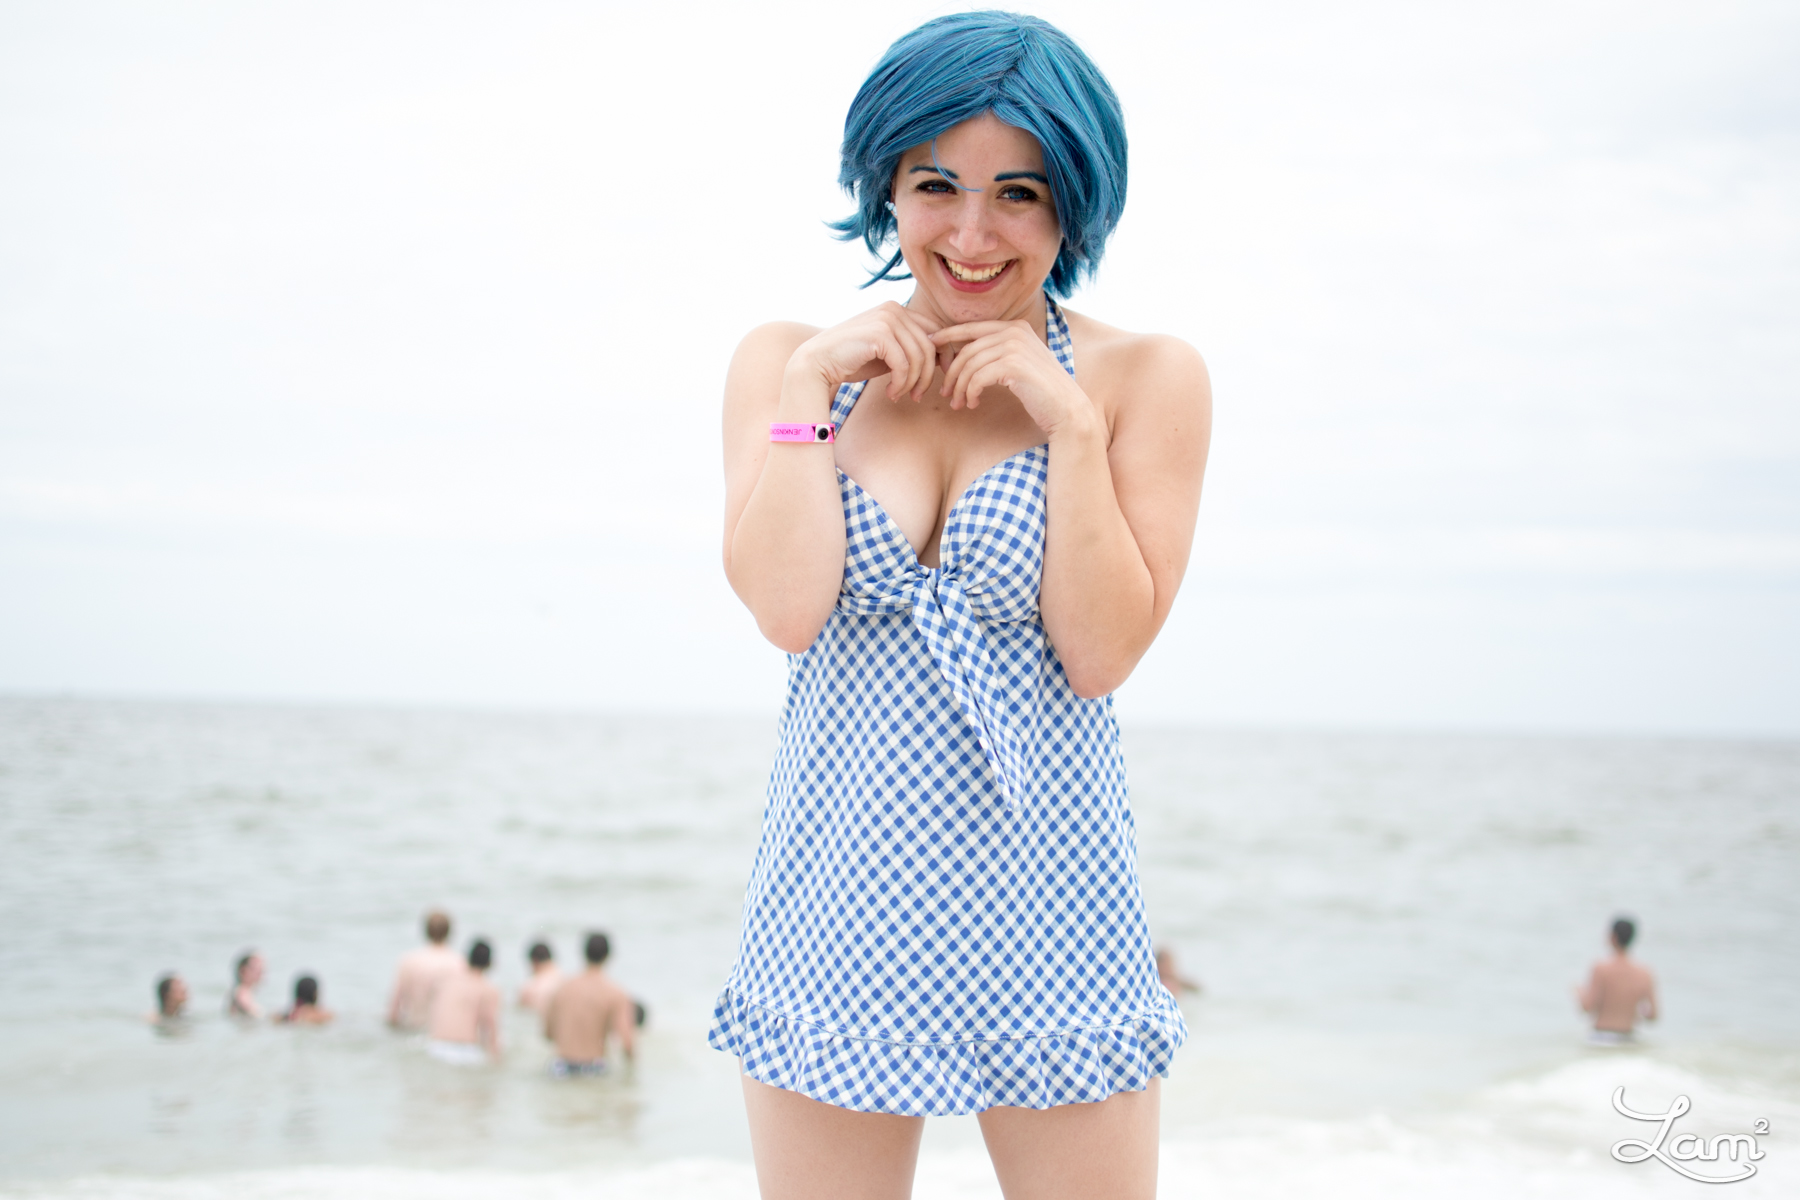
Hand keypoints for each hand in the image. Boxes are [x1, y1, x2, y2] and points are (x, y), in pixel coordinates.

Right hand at [789, 302, 943, 401]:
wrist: (818, 363)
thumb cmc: (853, 360)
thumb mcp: (888, 354)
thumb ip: (911, 351)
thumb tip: (943, 357)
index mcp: (898, 310)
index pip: (936, 330)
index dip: (944, 355)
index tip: (942, 378)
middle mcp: (894, 309)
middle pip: (931, 345)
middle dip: (929, 375)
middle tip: (917, 396)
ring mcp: (887, 319)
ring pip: (920, 357)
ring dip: (913, 383)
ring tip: (901, 396)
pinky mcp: (880, 334)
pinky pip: (904, 365)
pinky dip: (901, 384)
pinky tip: (890, 393)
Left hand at [931, 320, 1094, 435]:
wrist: (1066, 409)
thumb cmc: (1041, 391)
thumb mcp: (1018, 364)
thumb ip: (997, 353)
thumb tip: (965, 355)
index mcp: (1015, 327)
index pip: (972, 327)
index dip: (948, 335)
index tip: (931, 346)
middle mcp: (1015, 331)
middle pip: (967, 349)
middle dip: (952, 372)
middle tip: (945, 392)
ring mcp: (1015, 346)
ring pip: (970, 365)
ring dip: (959, 387)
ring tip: (958, 404)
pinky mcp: (1013, 365)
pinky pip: (977, 377)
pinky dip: (970, 392)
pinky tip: (972, 403)